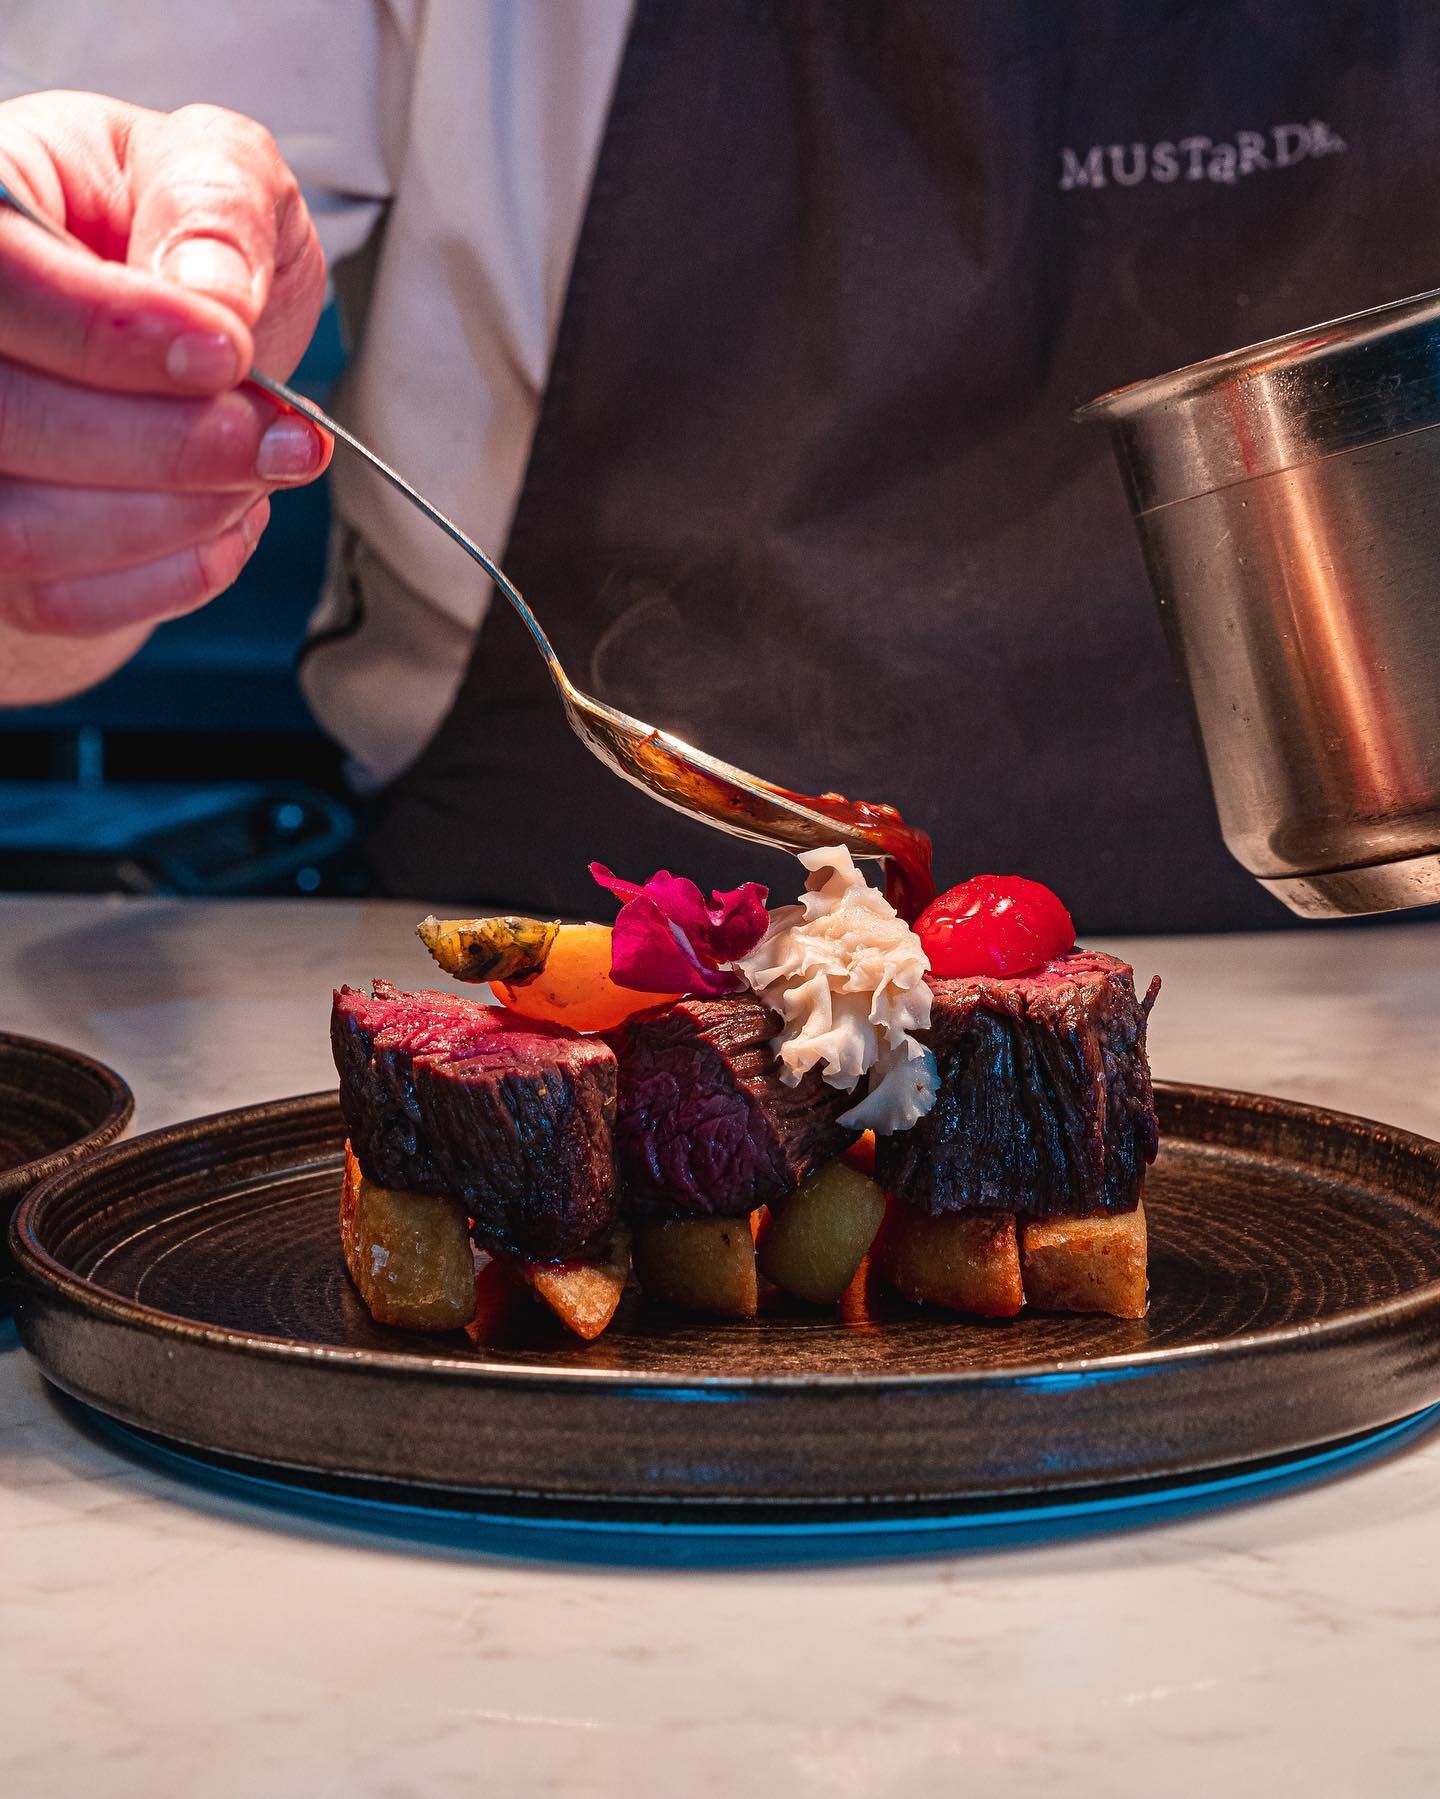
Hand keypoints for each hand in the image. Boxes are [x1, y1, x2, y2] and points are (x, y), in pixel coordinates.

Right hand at [0, 90, 332, 701]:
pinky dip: (172, 572)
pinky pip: (66, 600)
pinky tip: (228, 516)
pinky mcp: (1, 559)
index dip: (106, 331)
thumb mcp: (218, 170)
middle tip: (285, 436)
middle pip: (6, 419)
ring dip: (178, 514)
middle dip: (171, 442)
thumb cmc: (178, 235)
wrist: (175, 336)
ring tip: (265, 467)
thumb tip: (212, 297)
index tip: (227, 350)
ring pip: (25, 529)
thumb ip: (216, 206)